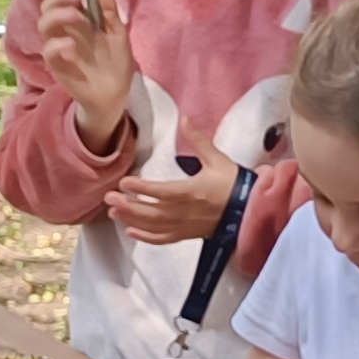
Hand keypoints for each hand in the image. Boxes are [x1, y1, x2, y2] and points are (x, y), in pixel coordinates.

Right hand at [35, 0, 137, 148]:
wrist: (116, 93)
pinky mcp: (58, 66)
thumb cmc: (115, 61)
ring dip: (58, 15)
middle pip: (47, 7)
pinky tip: (72, 44)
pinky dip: (57, 45)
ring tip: (78, 16)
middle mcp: (64, 30)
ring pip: (43, 25)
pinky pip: (48, 52)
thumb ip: (109, 10)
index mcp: (78, 19)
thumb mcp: (117, 32)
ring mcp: (59, 48)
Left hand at [104, 149, 240, 245]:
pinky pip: (164, 239)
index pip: (161, 192)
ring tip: (113, 212)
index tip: (124, 183)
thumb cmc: (234, 184)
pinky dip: (146, 238)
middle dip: (128, 205)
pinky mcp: (187, 234)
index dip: (141, 189)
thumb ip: (199, 141)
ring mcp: (185, 225)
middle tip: (108, 198)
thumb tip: (185, 119)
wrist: (250, 210)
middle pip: (151, 212)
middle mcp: (185, 211)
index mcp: (192, 191)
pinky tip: (131, 232)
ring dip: (132, 219)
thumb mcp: (218, 159)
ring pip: (154, 226)